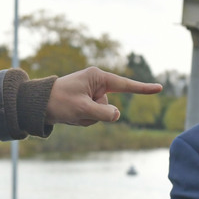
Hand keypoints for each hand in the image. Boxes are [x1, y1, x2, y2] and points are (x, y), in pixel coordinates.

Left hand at [46, 67, 162, 125]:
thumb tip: (117, 115)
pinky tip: (70, 114)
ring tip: (70, 111)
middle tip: (74, 108)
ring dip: (87, 118)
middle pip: (108, 107)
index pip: (125, 85)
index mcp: (97, 77)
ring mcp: (92, 93)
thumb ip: (103, 114)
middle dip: (94, 114)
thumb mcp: (82, 110)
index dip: (143, 89)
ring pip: (101, 114)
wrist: (38, 104)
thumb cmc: (58, 102)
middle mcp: (97, 83)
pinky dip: (83, 120)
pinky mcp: (87, 101)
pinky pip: (93, 117)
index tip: (159, 88)